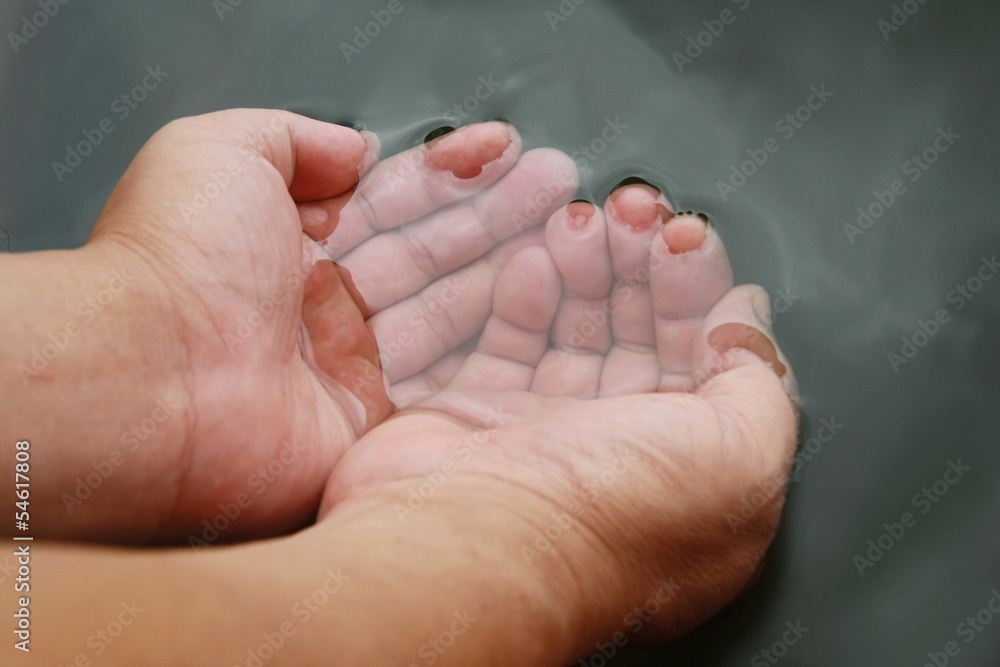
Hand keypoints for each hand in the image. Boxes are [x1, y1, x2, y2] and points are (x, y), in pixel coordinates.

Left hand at [57, 112, 570, 542]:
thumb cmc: (173, 265)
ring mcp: (353, 368)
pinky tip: (548, 314)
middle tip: (558, 188)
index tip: (502, 151)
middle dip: (498, 216)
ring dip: (513, 272)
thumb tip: (352, 149)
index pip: (392, 200)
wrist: (150, 383)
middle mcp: (325, 308)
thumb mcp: (221, 150)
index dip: (450, 173)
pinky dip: (502, 350)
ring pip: (453, 311)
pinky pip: (451, 381)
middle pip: (433, 253)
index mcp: (290, 243)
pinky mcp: (375, 425)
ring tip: (570, 233)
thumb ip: (294, 136)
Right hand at [319, 183, 798, 645]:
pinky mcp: (478, 414)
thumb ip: (760, 378)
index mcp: (692, 472)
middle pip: (639, 333)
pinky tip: (533, 257)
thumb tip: (745, 320)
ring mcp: (545, 434)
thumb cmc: (609, 516)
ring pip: (575, 327)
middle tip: (630, 211)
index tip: (682, 237)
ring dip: (584, 264)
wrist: (472, 545)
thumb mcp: (740, 451)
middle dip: (640, 263)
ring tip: (581, 220)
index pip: (705, 359)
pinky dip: (522, 291)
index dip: (698, 290)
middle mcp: (620, 456)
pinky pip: (507, 338)